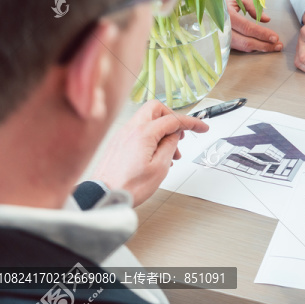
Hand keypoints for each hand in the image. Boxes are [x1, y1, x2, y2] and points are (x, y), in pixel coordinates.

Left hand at [91, 100, 208, 206]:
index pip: (172, 119)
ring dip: (162, 130)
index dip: (191, 122)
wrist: (103, 196)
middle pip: (156, 109)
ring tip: (170, 153)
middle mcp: (131, 129)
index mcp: (143, 133)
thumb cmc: (128, 186)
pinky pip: (138, 131)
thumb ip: (170, 146)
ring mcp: (122, 134)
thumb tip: (175, 135)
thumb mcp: (160, 168)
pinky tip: (156, 155)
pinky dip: (151, 137)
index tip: (201, 127)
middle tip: (181, 134)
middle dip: (172, 118)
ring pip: (147, 120)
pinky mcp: (118, 142)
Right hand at [225, 0, 281, 52]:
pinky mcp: (222, 42)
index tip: (275, 37)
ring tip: (273, 47)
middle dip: (264, 45)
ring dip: (259, 48)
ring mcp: (221, 37)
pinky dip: (251, 47)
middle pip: (246, 42)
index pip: (247, 28)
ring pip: (242, 47)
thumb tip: (267, 19)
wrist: (203, 2)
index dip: (262, 34)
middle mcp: (222, 28)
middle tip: (278, 45)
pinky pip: (238, 47)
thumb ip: (253, 6)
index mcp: (226, 14)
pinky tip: (261, 45)